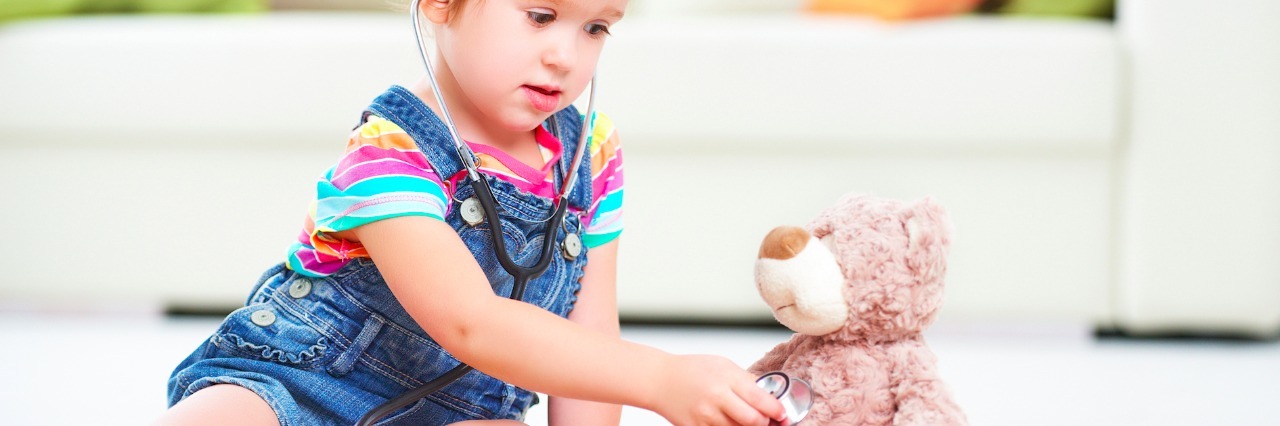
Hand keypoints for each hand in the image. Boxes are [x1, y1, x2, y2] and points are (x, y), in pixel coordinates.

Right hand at [649, 354, 785, 425]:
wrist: (660, 381)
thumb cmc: (692, 370)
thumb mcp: (723, 365)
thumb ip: (746, 380)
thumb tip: (770, 394)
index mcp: (726, 378)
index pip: (760, 400)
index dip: (776, 410)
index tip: (782, 414)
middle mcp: (716, 398)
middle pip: (753, 421)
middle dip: (765, 423)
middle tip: (769, 420)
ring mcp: (705, 416)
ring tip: (746, 419)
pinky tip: (729, 421)